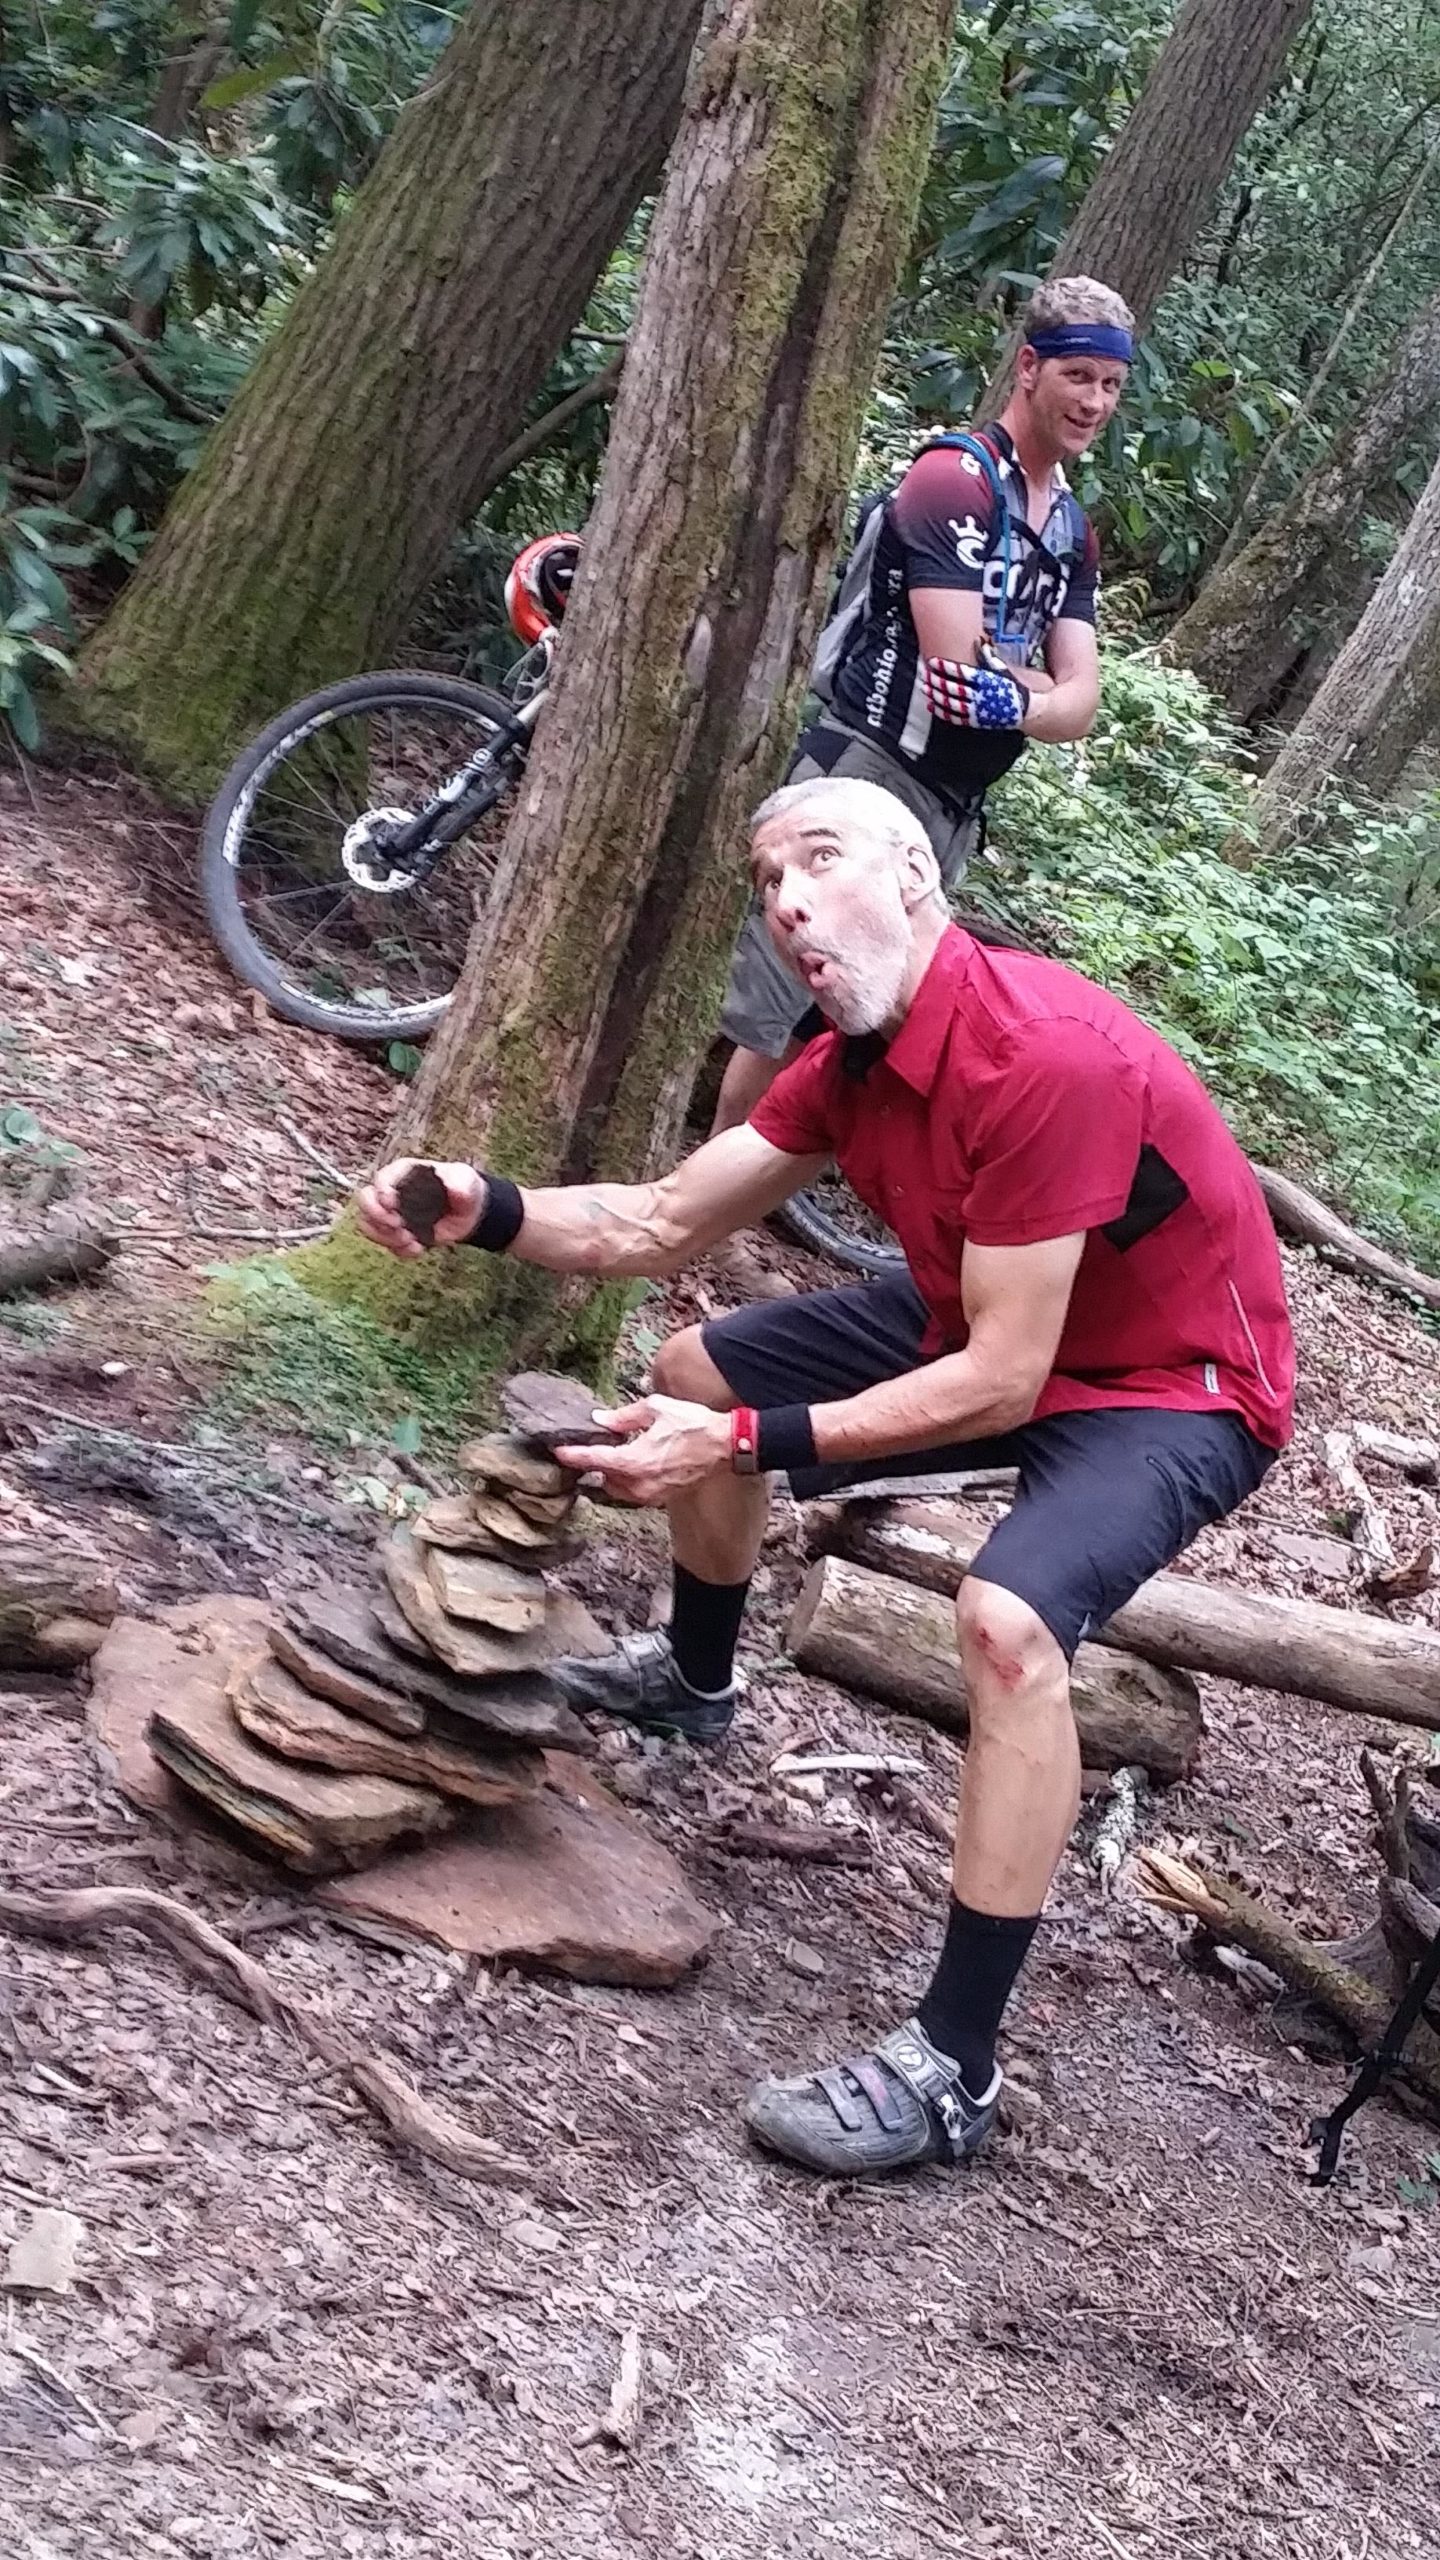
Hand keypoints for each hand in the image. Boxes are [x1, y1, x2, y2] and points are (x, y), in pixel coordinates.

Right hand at [356, 1157, 484, 1257]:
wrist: (470, 1213)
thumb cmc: (464, 1188)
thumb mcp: (466, 1181)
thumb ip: (460, 1184)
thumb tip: (454, 1188)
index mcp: (404, 1173)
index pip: (382, 1178)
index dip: (381, 1192)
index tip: (391, 1204)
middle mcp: (392, 1192)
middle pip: (364, 1200)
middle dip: (376, 1215)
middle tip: (397, 1225)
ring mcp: (392, 1213)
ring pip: (368, 1224)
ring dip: (385, 1236)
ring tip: (410, 1240)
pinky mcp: (397, 1232)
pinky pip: (385, 1243)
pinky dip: (398, 1249)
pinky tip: (418, 1249)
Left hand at [555, 1394, 731, 1506]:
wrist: (725, 1446)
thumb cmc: (693, 1425)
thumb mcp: (655, 1409)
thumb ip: (623, 1417)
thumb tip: (600, 1420)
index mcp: (634, 1461)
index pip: (593, 1461)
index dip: (572, 1455)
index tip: (557, 1450)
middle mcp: (639, 1483)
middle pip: (602, 1477)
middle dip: (595, 1462)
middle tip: (590, 1445)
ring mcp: (650, 1495)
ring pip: (616, 1487)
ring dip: (611, 1472)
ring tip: (616, 1452)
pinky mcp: (660, 1499)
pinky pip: (633, 1492)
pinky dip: (628, 1479)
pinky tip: (634, 1462)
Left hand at [920, 645, 1025, 730]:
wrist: (1024, 709)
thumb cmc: (1011, 687)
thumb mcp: (1002, 670)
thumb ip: (989, 657)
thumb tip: (979, 642)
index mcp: (985, 680)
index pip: (960, 672)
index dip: (945, 667)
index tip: (933, 661)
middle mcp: (979, 695)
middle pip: (952, 687)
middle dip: (936, 680)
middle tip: (924, 674)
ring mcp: (976, 709)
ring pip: (950, 702)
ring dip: (935, 695)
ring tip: (924, 688)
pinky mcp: (974, 720)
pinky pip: (954, 716)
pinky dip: (941, 711)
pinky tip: (931, 705)